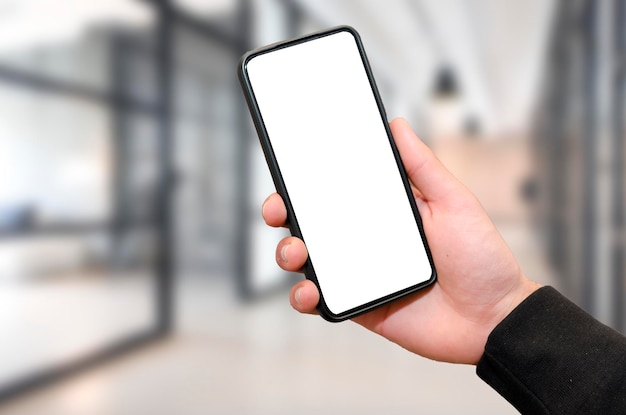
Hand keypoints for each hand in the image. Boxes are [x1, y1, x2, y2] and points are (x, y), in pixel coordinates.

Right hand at [262, 118, 539, 363]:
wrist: (494, 318)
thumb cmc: (480, 257)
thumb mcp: (453, 202)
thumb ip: (422, 166)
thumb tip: (396, 125)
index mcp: (383, 212)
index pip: (335, 190)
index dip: (306, 180)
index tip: (288, 167)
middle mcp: (364, 240)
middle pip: (311, 222)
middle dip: (283, 213)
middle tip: (278, 209)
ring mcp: (359, 274)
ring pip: (308, 260)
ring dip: (288, 252)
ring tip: (297, 252)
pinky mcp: (359, 306)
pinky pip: (321, 301)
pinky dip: (304, 297)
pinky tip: (309, 291)